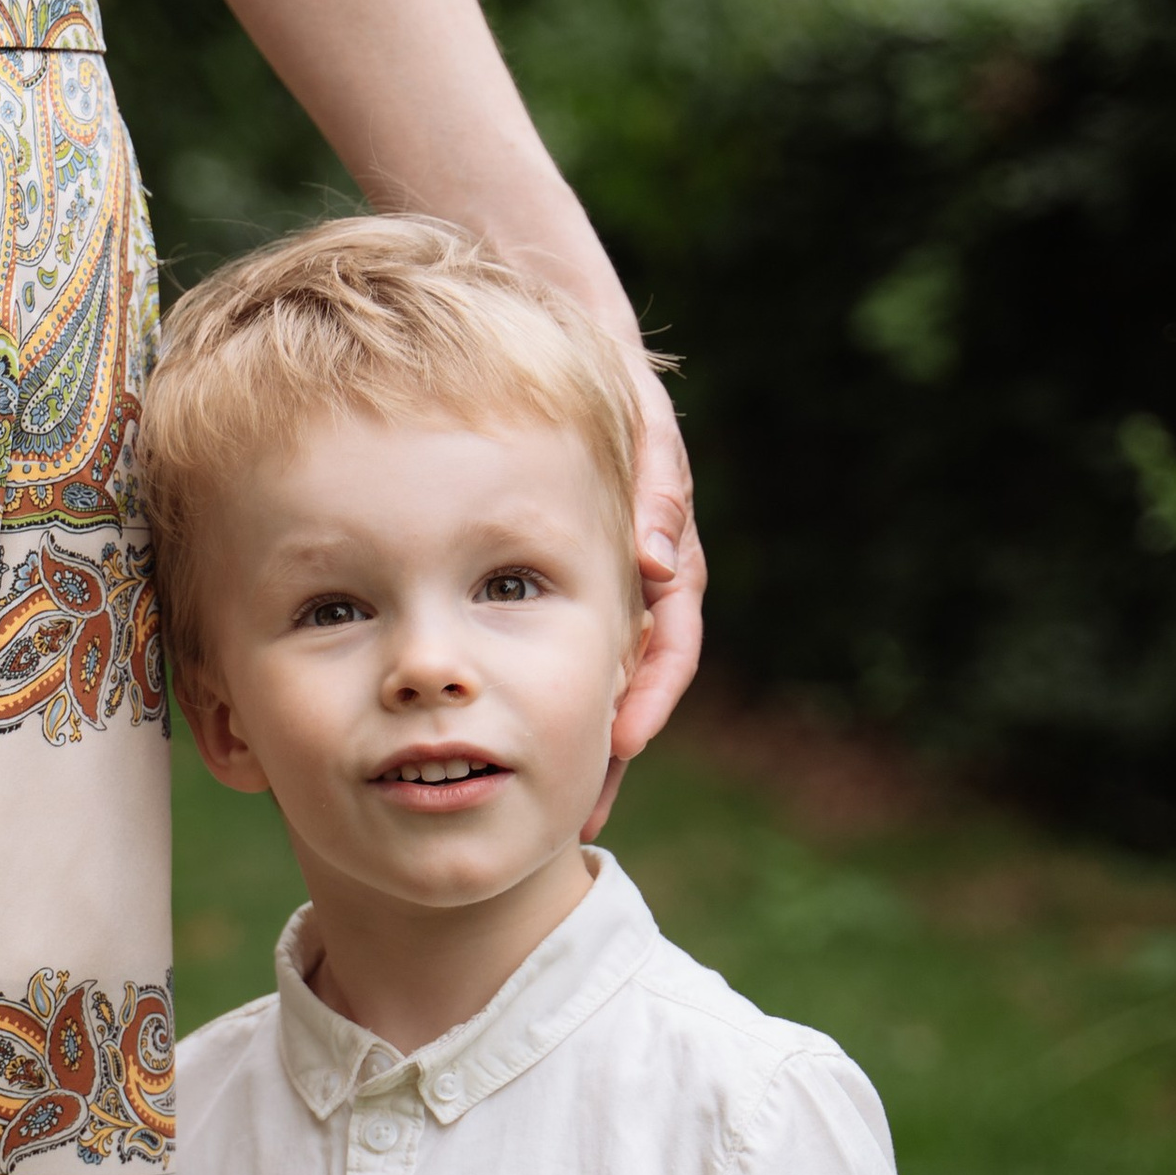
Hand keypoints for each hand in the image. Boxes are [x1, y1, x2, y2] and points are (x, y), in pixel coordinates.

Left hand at [587, 356, 701, 838]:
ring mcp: (604, 592)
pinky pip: (557, 660)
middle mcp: (641, 586)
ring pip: (592, 685)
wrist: (570, 355)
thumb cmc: (616, 391)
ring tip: (547, 812)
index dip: (650, 697)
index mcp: (667, 558)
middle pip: (631, 687)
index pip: (670, 643)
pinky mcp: (565, 589)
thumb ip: (656, 488)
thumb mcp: (645, 429)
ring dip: (575, 747)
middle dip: (610, 755)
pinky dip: (539, 705)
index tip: (623, 743)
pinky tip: (505, 750)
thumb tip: (655, 565)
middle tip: (581, 818)